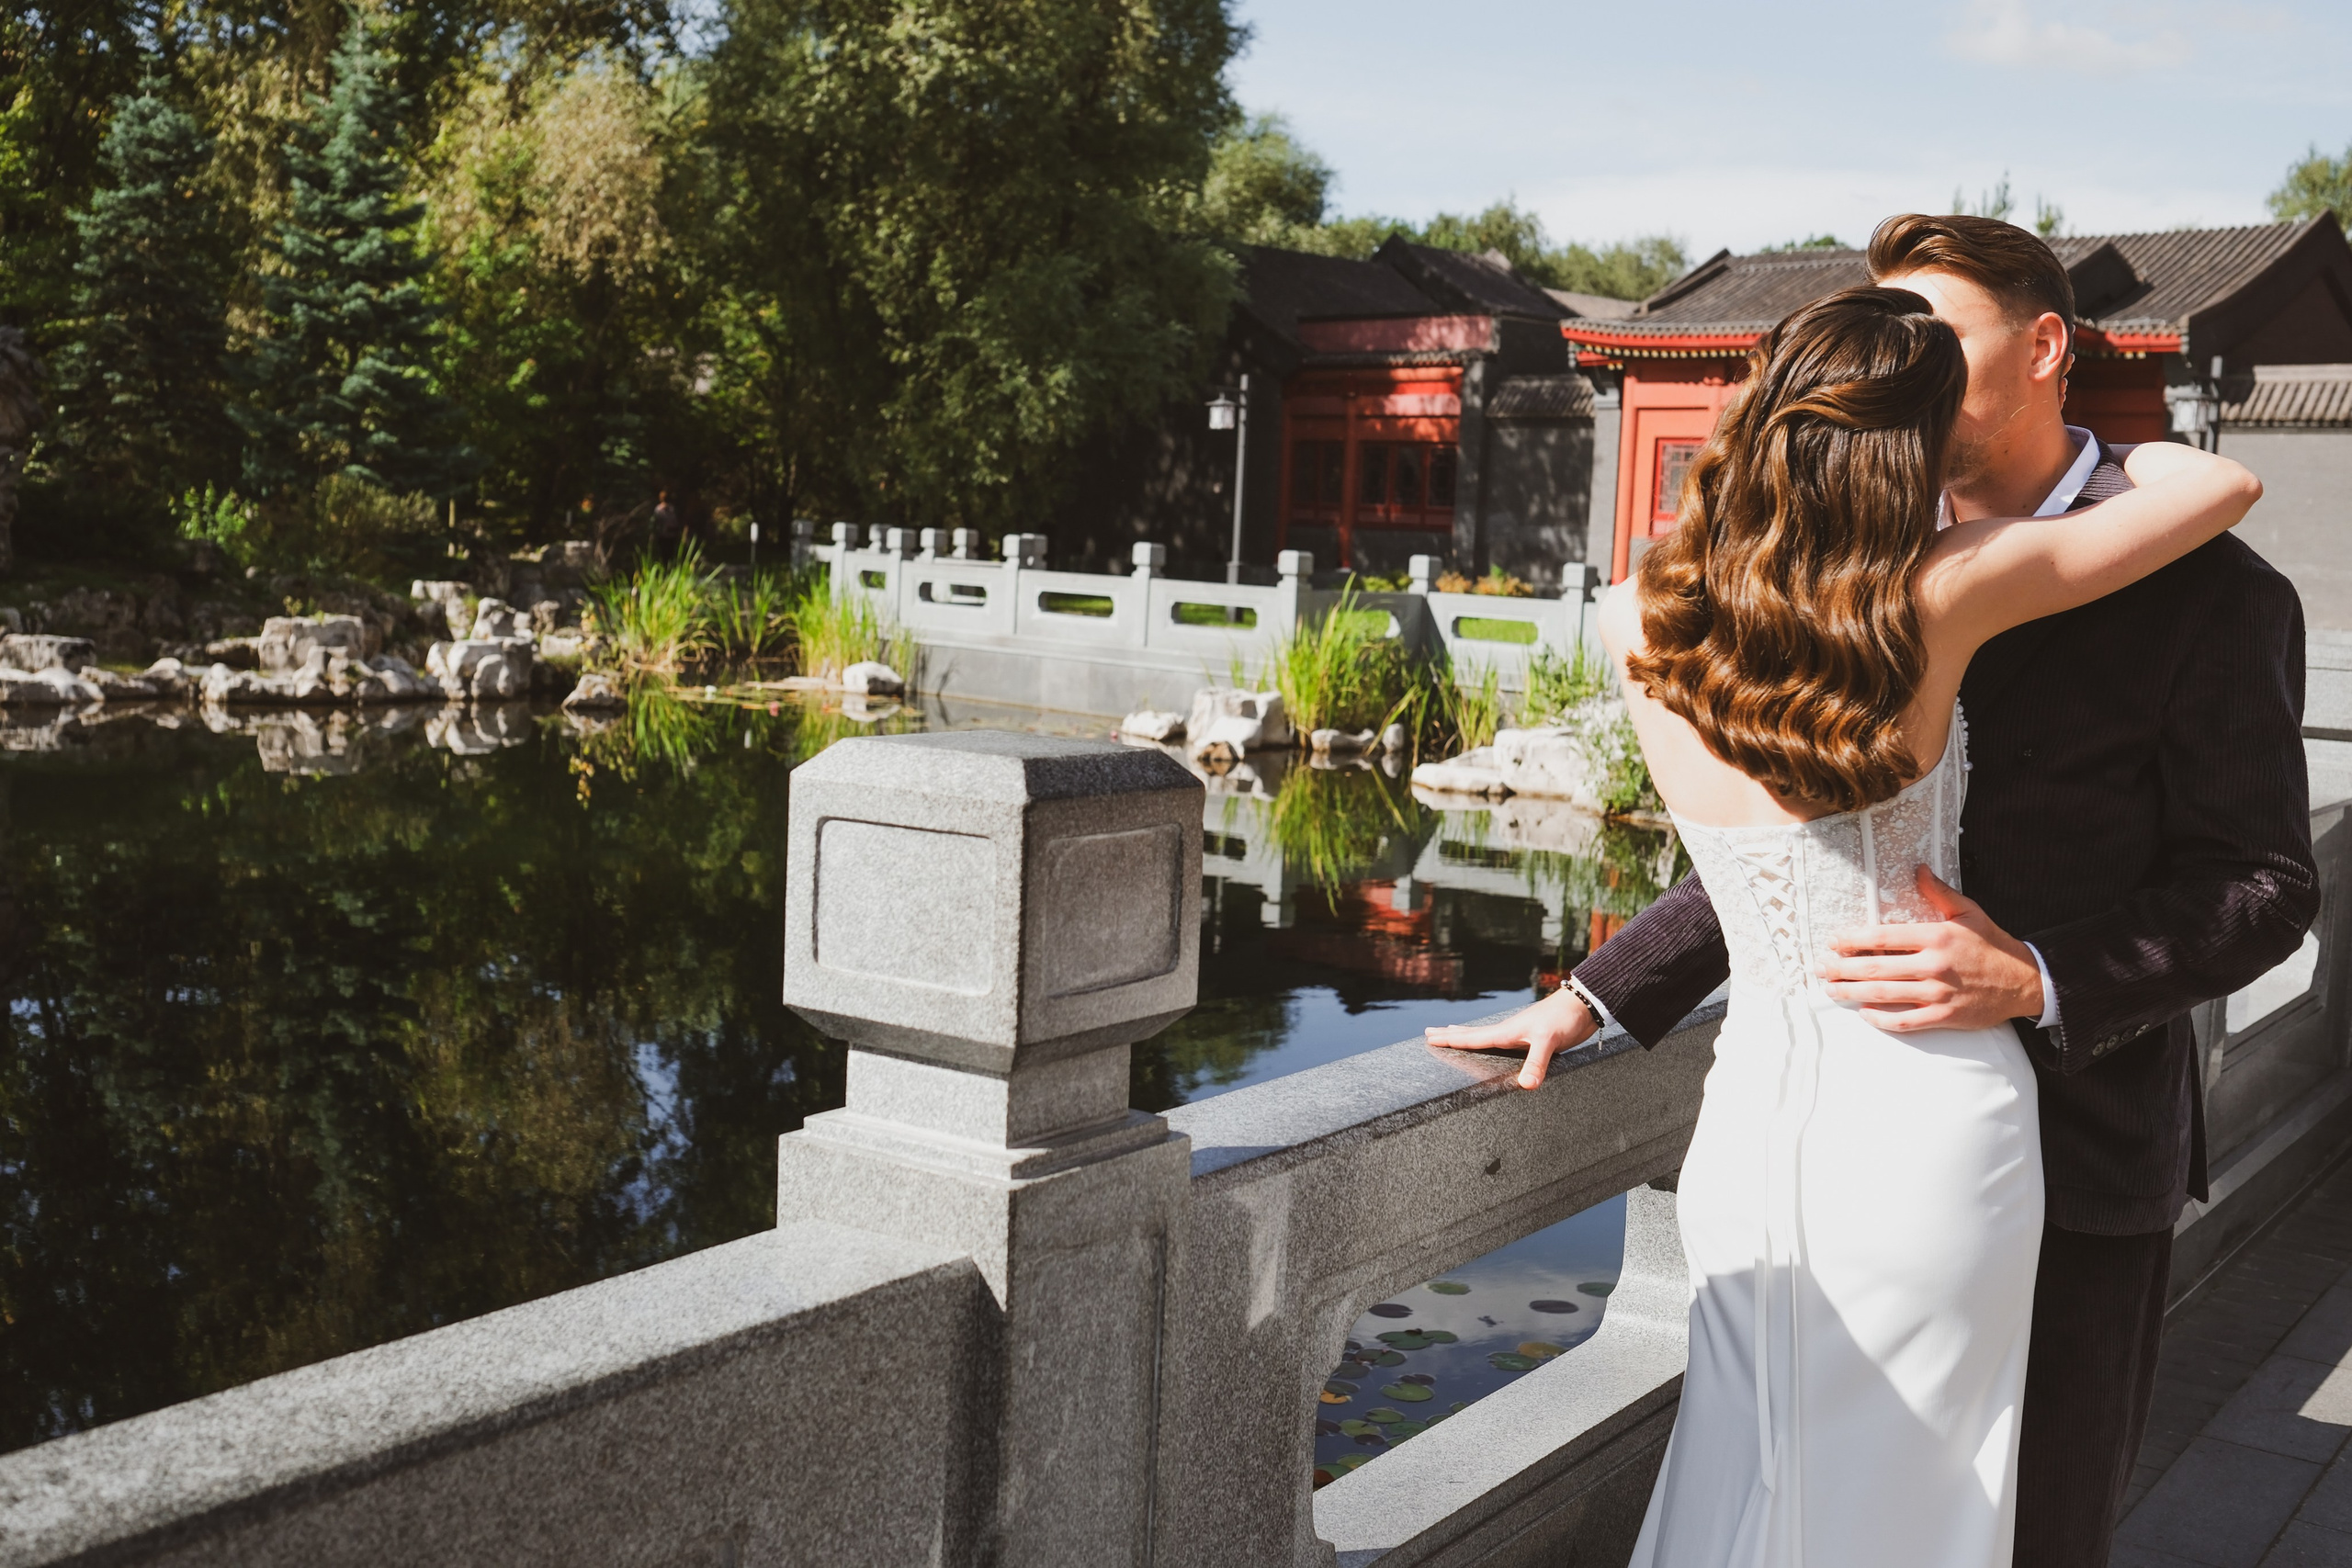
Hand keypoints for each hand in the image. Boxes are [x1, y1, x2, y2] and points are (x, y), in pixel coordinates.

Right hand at [1424, 986, 1598, 1088]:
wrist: (1584, 1004)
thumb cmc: (1564, 1018)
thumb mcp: (1549, 1041)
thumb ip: (1536, 1062)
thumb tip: (1525, 1086)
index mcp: (1507, 1032)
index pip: (1472, 1037)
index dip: (1450, 1039)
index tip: (1429, 1038)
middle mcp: (1509, 1032)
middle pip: (1473, 1034)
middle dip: (1451, 1035)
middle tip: (1429, 1033)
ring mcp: (1520, 1034)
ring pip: (1486, 1036)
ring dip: (1467, 1036)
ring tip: (1452, 1033)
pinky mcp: (1532, 1038)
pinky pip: (1501, 1042)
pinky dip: (1489, 1042)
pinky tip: (1494, 1044)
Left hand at [1819, 866, 2044, 1032]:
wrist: (2024, 981)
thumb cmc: (1991, 944)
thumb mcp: (1969, 912)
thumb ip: (1939, 893)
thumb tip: (1918, 869)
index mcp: (1937, 936)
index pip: (1884, 938)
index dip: (1853, 941)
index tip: (1833, 942)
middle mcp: (1935, 965)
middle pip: (1876, 968)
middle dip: (1842, 969)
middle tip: (1821, 968)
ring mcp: (1939, 993)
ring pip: (1885, 995)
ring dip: (1852, 993)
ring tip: (1831, 989)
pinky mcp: (1945, 1016)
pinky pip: (1906, 1021)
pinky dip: (1882, 1019)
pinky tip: (1865, 1013)